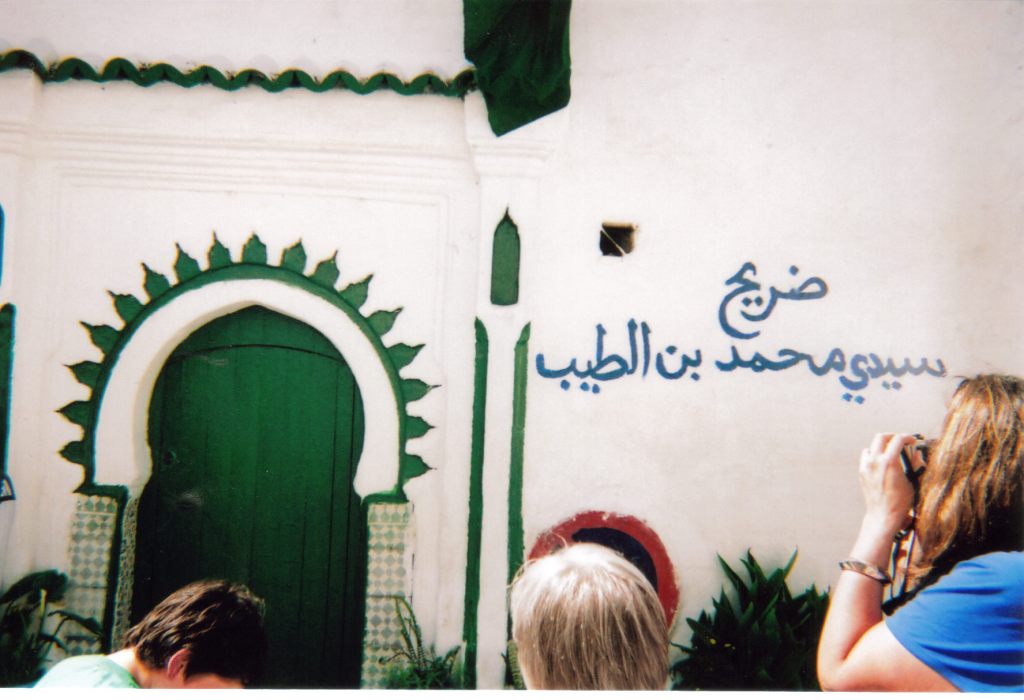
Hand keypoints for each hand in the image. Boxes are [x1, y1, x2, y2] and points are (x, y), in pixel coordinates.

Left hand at [853, 433, 915, 564]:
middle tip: (901, 441)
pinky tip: (883, 463)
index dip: (908, 437)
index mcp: (889, 462)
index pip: (898, 440)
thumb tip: (916, 453)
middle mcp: (875, 461)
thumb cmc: (900, 501)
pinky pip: (867, 457)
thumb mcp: (912, 482)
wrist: (883, 515)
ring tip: (892, 453)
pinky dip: (874, 455)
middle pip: (881, 437)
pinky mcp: (862, 472)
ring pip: (872, 446)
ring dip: (882, 446)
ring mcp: (866, 466)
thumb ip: (914, 464)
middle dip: (892, 436)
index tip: (913, 440)